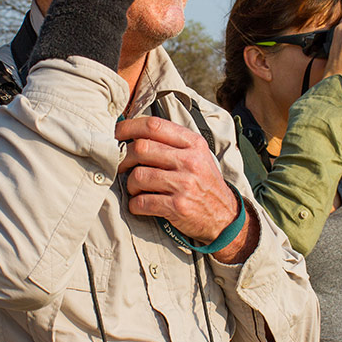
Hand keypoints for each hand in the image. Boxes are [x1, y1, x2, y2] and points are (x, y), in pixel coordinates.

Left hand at [116, 115, 238, 242]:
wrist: (225, 216)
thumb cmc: (204, 183)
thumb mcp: (197, 156)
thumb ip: (172, 143)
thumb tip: (134, 134)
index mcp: (193, 143)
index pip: (154, 125)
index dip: (129, 127)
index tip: (117, 134)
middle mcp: (190, 161)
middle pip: (141, 148)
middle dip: (124, 158)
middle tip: (122, 166)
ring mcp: (184, 184)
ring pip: (138, 176)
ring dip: (130, 184)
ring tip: (136, 189)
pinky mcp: (178, 207)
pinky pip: (142, 202)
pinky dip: (134, 205)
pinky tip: (140, 205)